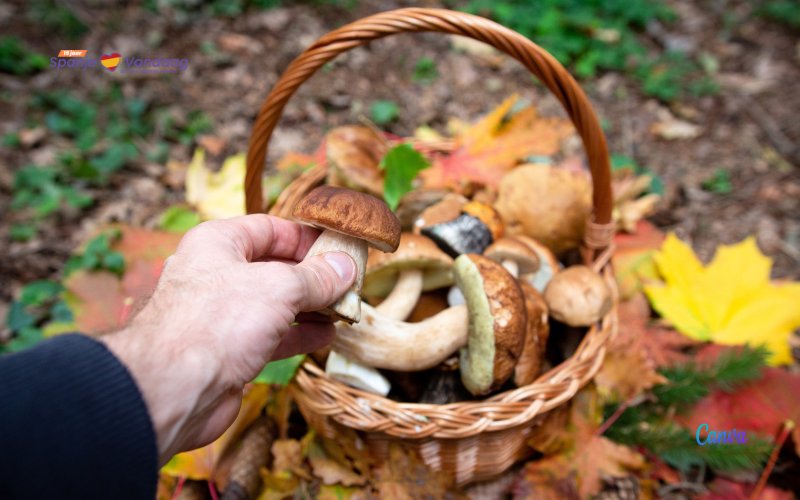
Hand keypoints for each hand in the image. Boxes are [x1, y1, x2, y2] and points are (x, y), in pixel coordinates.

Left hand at [100, 215, 354, 462]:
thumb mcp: (279, 288)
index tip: (338, 247)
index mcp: (218, 243)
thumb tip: (346, 267)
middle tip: (349, 282)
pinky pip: (272, 334)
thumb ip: (316, 277)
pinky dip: (300, 333)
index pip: (269, 228)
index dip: (305, 237)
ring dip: (312, 307)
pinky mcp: (229, 350)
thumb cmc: (216, 322)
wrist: (173, 389)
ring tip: (345, 310)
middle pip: (275, 267)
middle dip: (314, 276)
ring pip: (276, 304)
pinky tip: (326, 335)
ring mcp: (222, 315)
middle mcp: (217, 274)